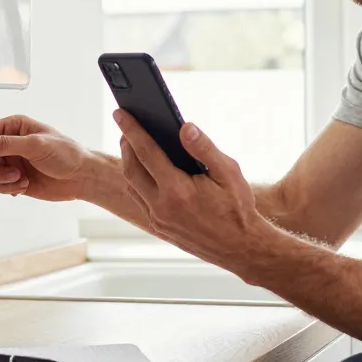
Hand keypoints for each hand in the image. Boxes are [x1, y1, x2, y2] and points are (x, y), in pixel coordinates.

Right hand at [0, 115, 89, 201]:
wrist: (82, 177)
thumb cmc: (66, 154)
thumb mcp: (35, 145)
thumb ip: (6, 144)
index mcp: (14, 127)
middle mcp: (10, 144)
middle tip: (2, 172)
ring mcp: (12, 162)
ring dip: (2, 179)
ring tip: (20, 178)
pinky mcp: (16, 179)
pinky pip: (0, 186)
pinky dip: (10, 188)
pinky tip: (25, 184)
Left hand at [114, 111, 280, 269]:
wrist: (241, 249)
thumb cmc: (238, 209)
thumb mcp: (229, 173)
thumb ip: (204, 148)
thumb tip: (184, 127)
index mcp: (178, 191)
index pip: (146, 152)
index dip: (131, 129)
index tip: (120, 112)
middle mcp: (162, 207)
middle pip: (130, 169)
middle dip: (126, 144)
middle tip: (126, 126)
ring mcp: (158, 220)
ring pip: (132, 186)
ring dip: (130, 164)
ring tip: (135, 144)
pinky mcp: (159, 228)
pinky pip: (140, 200)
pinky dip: (138, 181)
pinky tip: (147, 170)